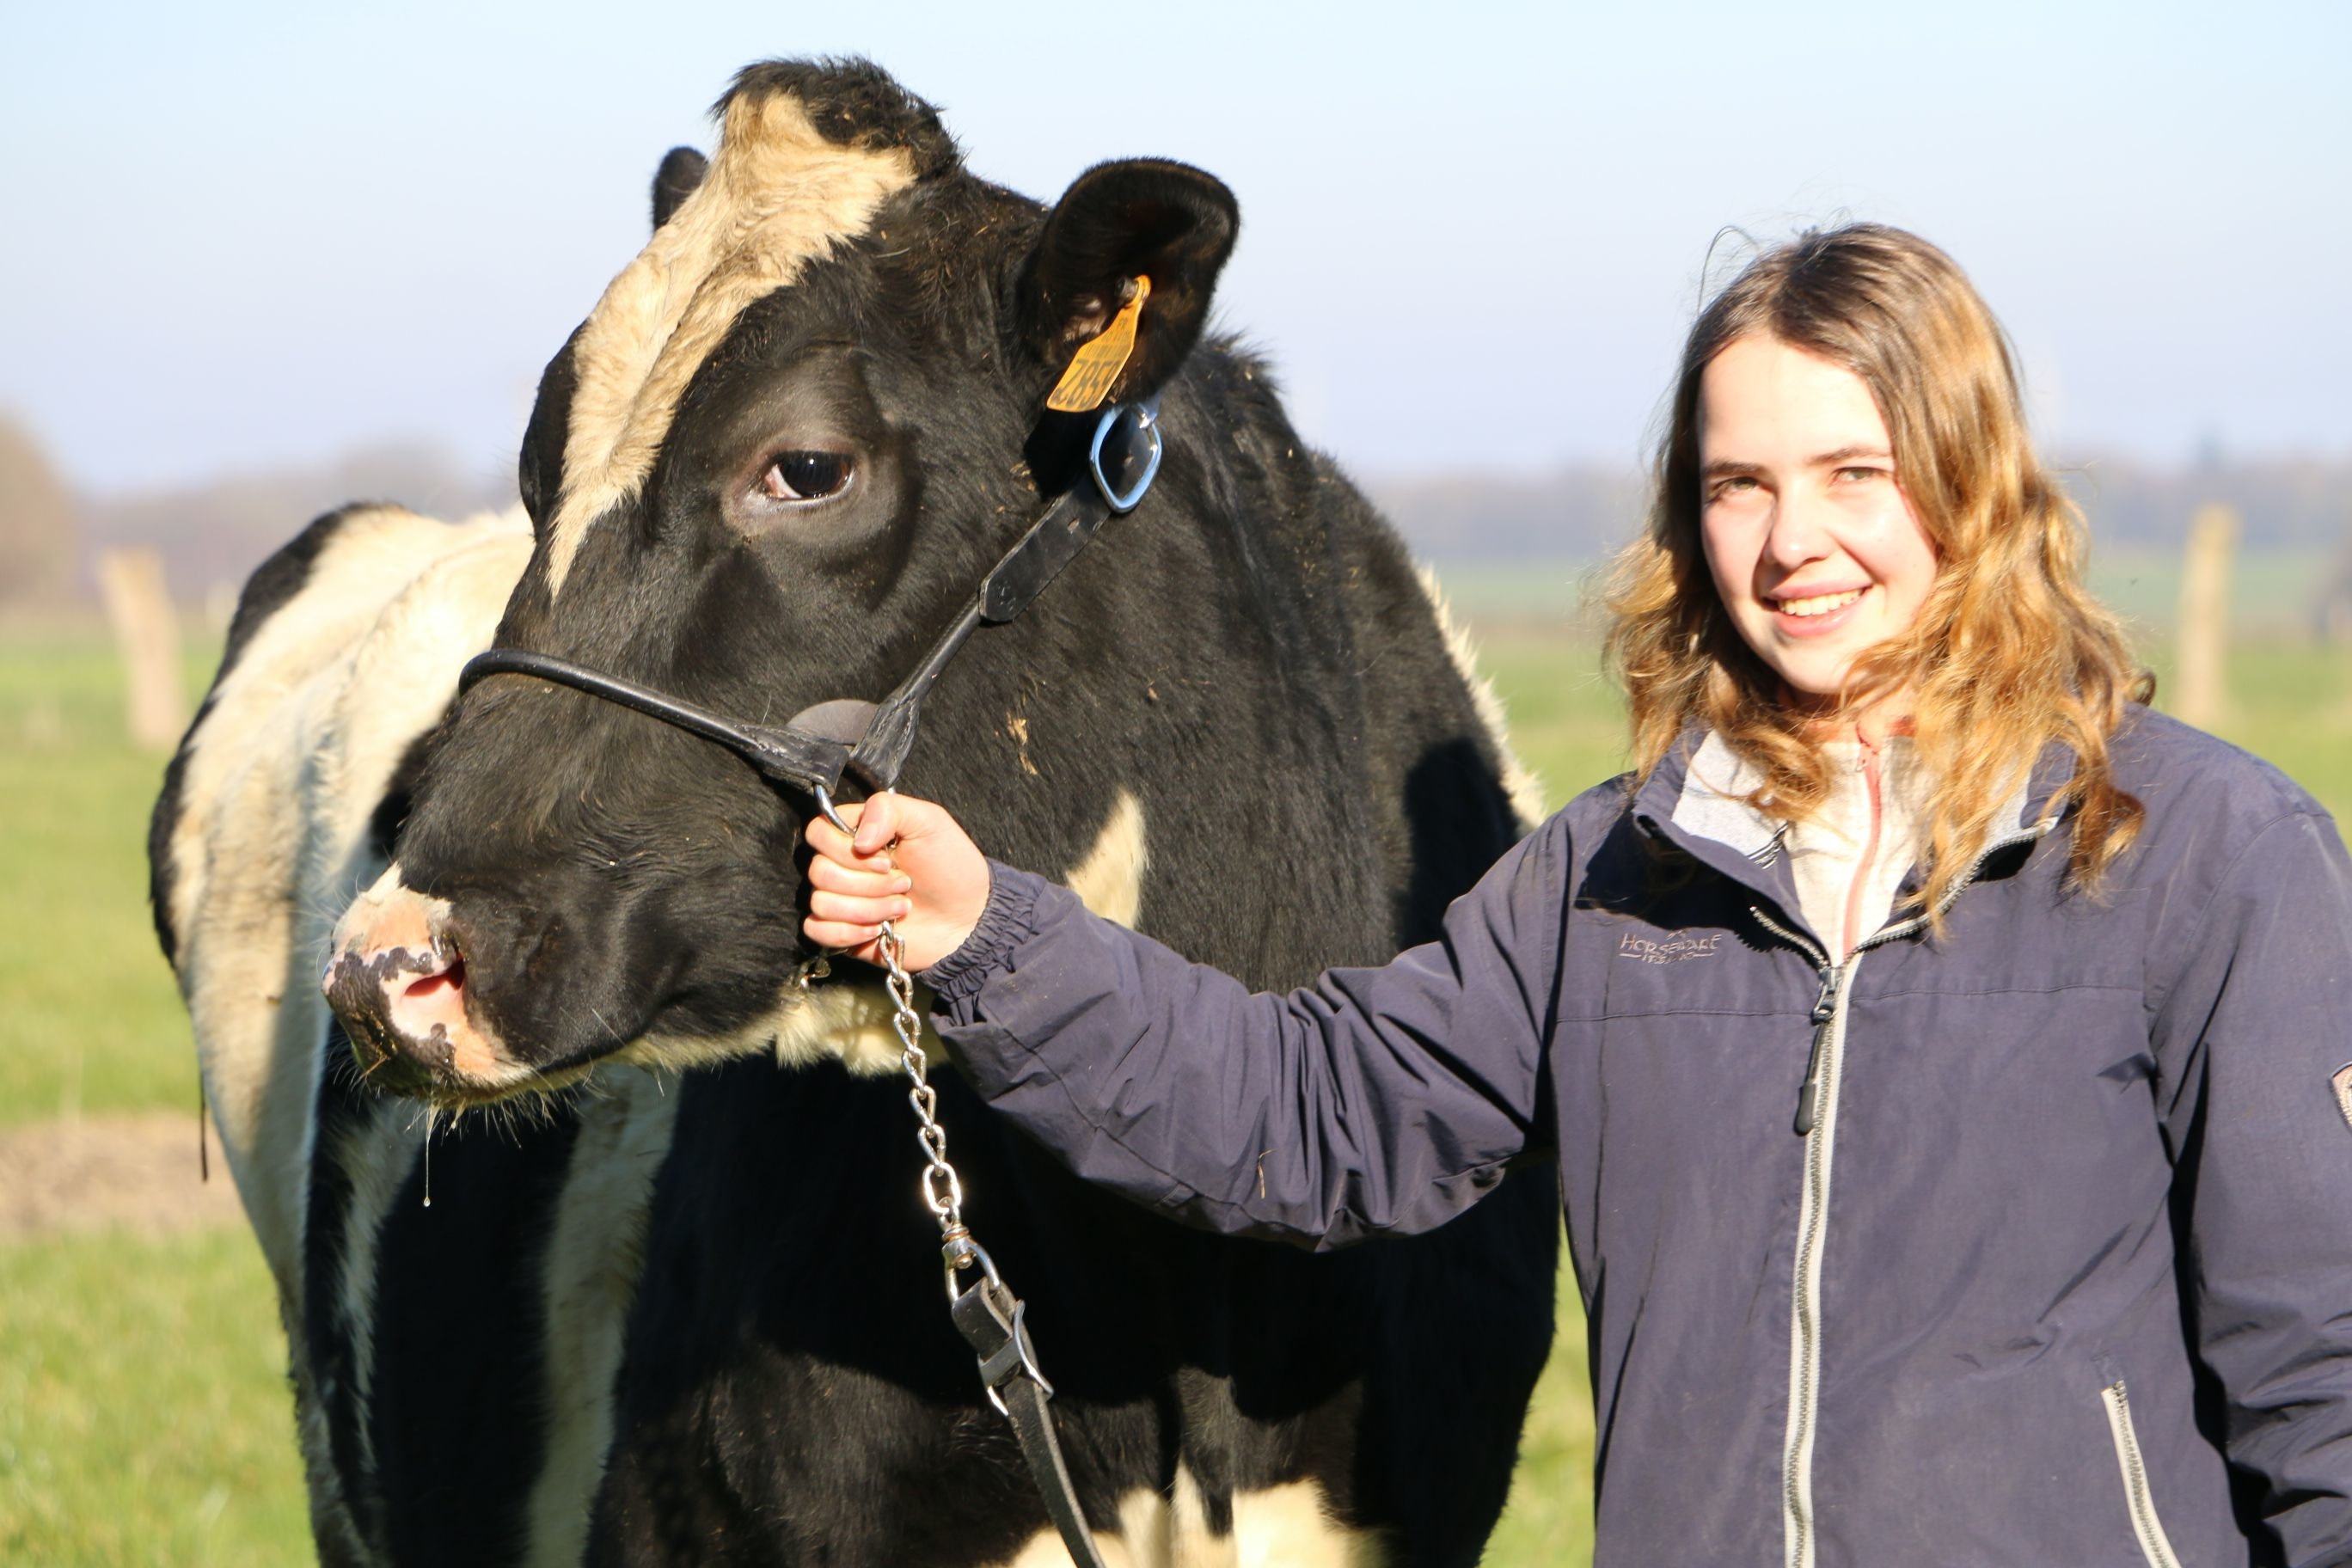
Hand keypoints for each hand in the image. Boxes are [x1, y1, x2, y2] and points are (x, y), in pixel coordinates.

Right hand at [802, 791, 990, 971]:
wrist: (968, 918)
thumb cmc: (951, 866)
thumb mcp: (929, 821)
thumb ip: (888, 810)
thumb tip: (859, 840)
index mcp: (857, 834)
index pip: (818, 832)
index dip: (846, 848)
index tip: (886, 857)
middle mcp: (843, 865)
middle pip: (819, 870)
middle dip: (868, 882)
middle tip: (903, 883)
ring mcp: (841, 899)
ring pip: (821, 902)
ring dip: (867, 908)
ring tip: (901, 907)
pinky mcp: (842, 931)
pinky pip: (817, 930)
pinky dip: (849, 931)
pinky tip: (878, 929)